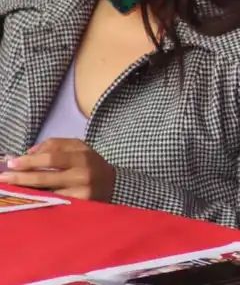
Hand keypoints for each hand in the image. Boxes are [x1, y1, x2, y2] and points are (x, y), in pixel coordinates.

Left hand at [0, 138, 114, 200]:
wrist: (115, 185)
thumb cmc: (92, 164)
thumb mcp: (80, 148)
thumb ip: (56, 145)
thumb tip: (28, 153)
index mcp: (82, 157)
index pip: (52, 158)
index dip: (30, 161)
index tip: (12, 162)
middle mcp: (83, 175)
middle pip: (46, 177)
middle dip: (22, 177)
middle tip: (3, 177)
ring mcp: (82, 194)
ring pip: (48, 193)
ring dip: (27, 192)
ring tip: (10, 190)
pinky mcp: (81, 208)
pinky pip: (56, 205)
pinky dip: (41, 202)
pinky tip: (29, 200)